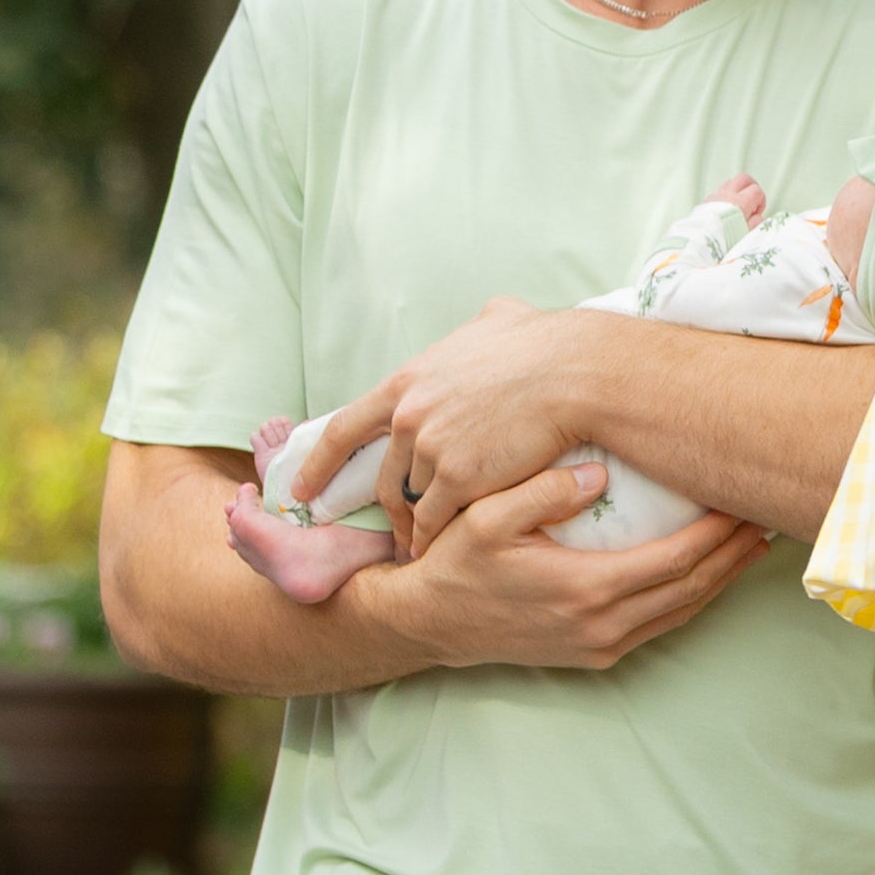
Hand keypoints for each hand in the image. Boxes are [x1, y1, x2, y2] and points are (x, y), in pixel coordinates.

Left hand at [294, 294, 565, 555]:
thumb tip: (491, 319)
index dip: (319, 462)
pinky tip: (434, 555)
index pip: (346, 427)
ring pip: (412, 500)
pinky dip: (431, 541)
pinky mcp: (459, 479)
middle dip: (384, 508)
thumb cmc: (543, 344)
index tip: (302, 489)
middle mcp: (409, 417)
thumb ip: (478, 329)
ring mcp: (431, 450)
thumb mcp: (498, 321)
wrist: (572, 374)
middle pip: (384, 476)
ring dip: (414, 527)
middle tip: (388, 532)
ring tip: (420, 548)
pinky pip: (435, 520)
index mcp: (408, 381)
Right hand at [383, 470, 771, 673]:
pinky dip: (694, 597)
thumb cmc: (458, 563)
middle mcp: (603, 626)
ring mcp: (603, 646)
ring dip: (722, 578)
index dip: (717, 533)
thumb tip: (598, 477)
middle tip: (764, 517)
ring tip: (752, 543)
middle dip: (734, 554)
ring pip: (684, 611)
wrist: (433, 623)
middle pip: (693, 588)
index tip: (741, 502)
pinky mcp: (597, 656)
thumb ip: (541, 492)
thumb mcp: (487, 517)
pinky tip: (710, 573)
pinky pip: (662, 625)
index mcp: (586, 589)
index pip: (675, 560)